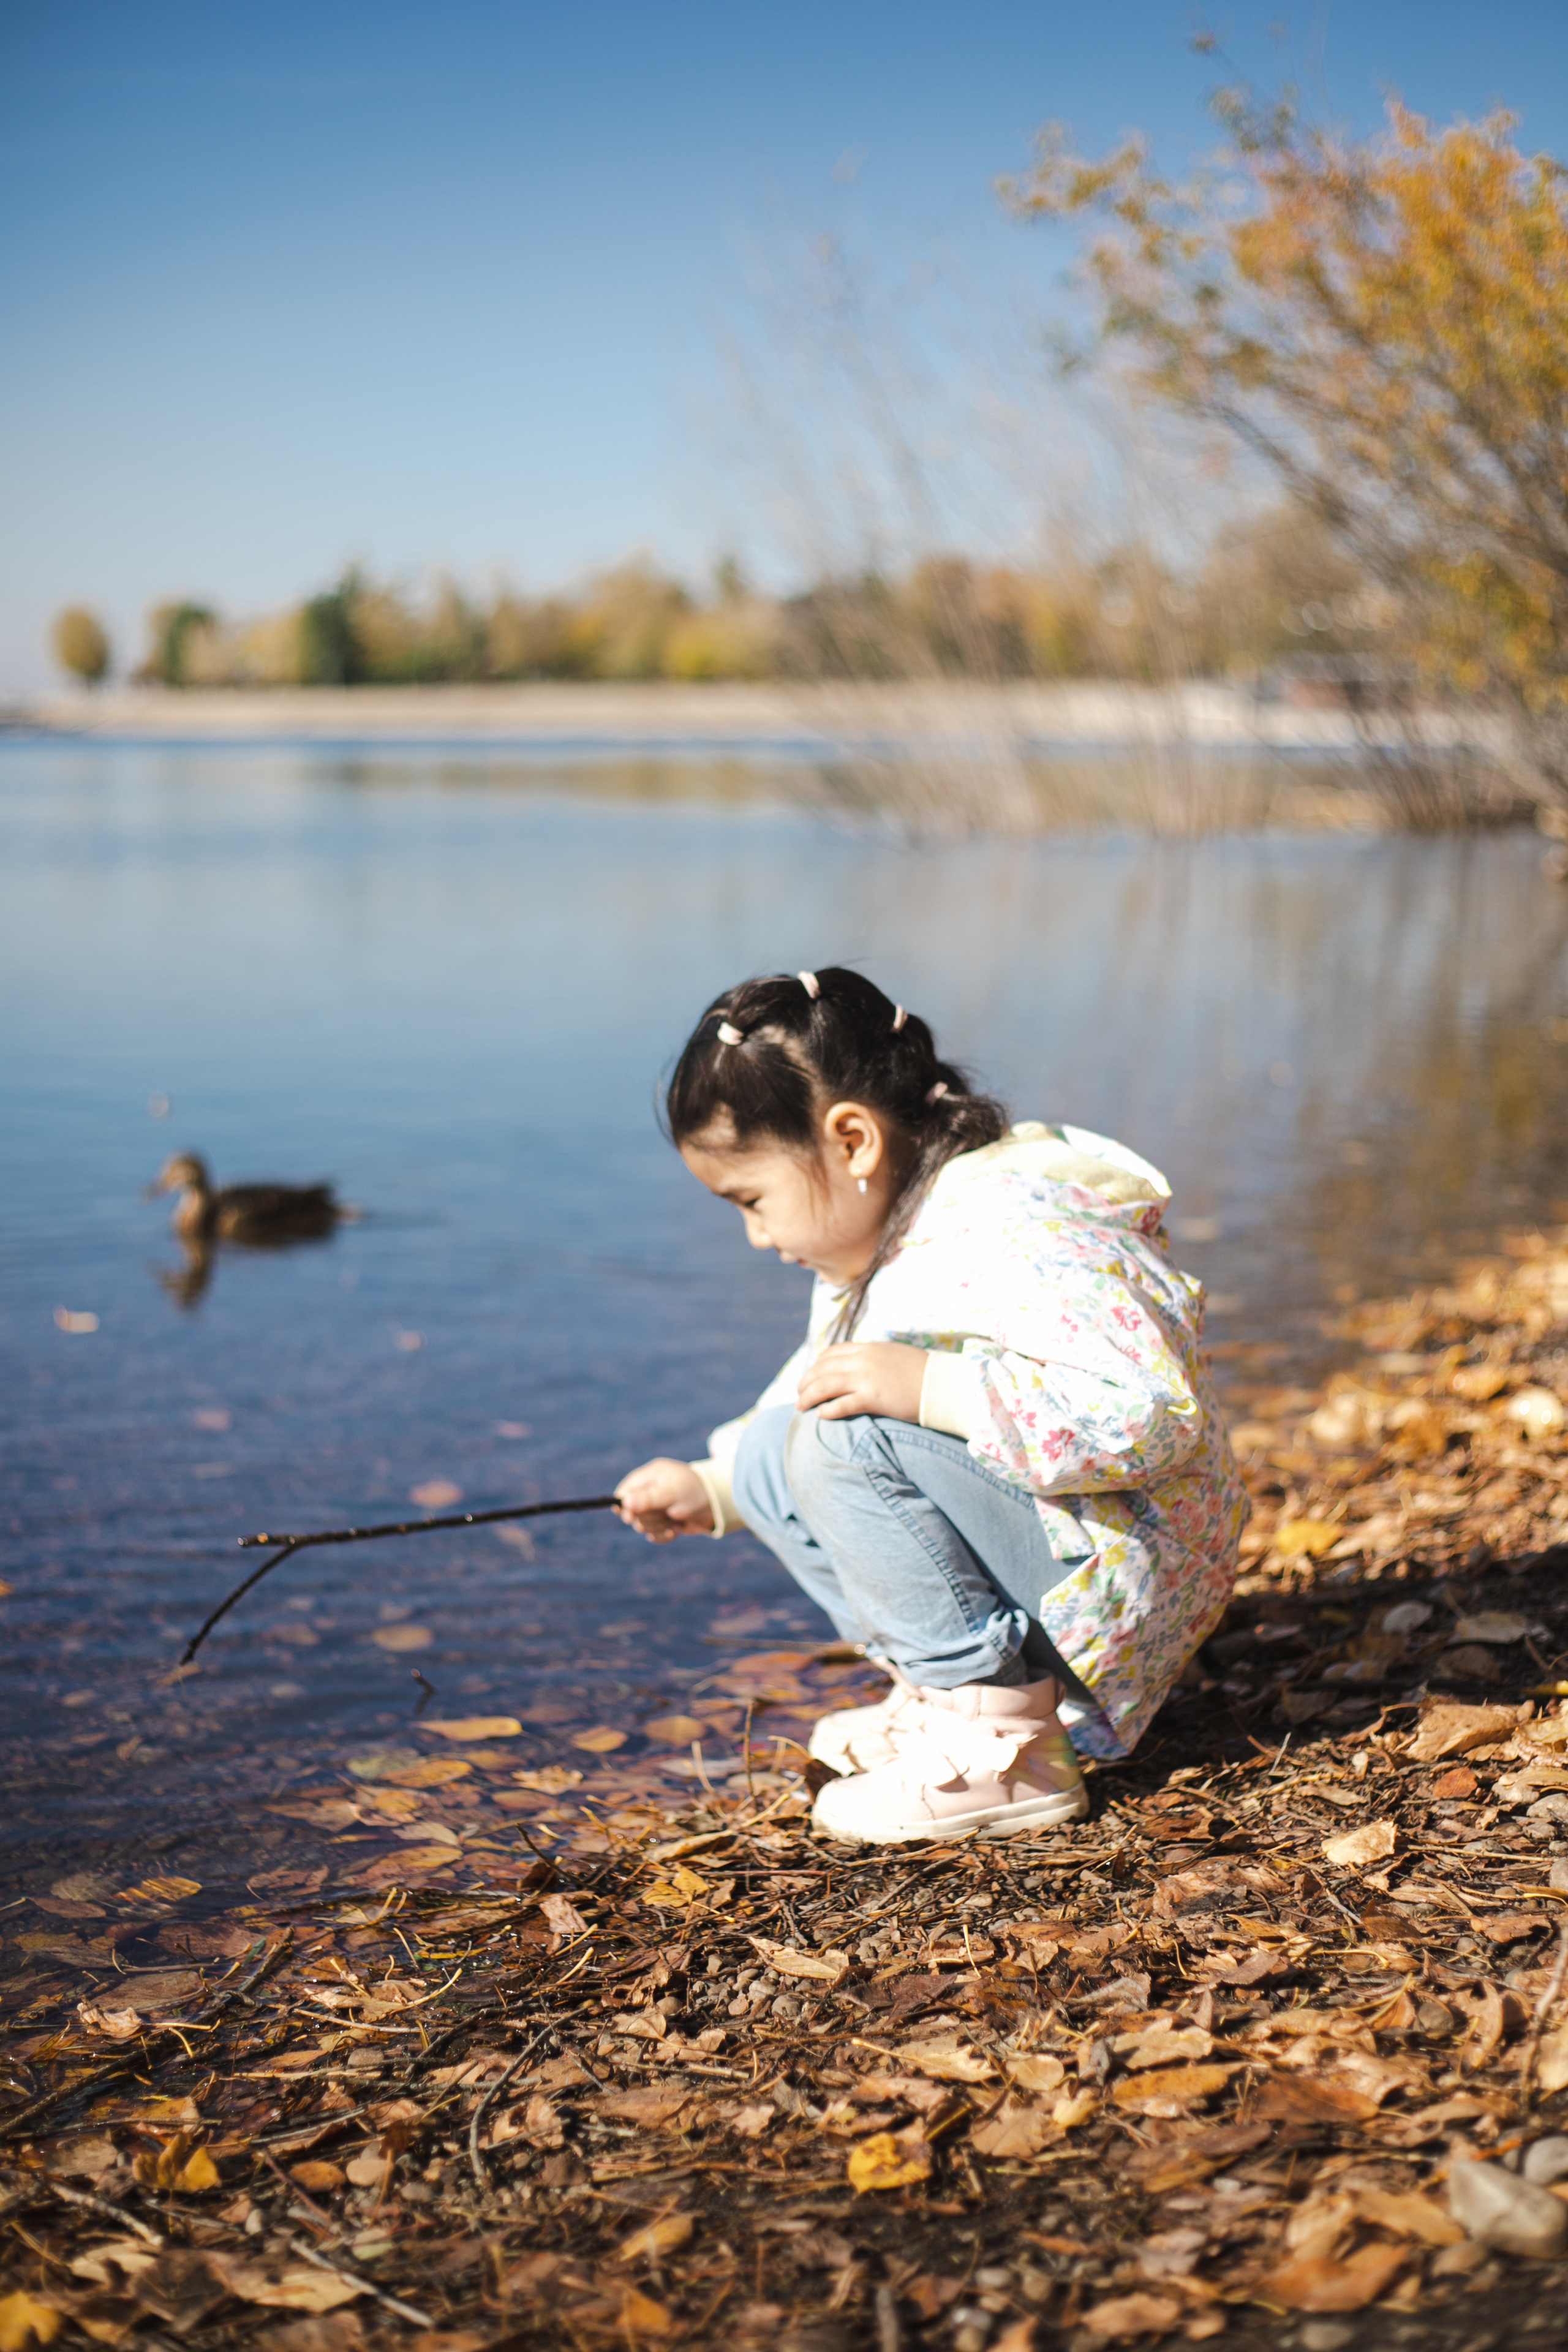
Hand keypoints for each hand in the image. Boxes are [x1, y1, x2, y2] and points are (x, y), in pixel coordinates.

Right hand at [615, 1457, 714, 1542]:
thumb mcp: (672, 1494)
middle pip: (633, 1513)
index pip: (625, 1492)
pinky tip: (677, 1530)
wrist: (720, 1505)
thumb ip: (648, 1499)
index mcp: (650, 1476)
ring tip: (676, 1520)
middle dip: (650, 1518)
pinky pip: (653, 1534)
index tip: (631, 1517)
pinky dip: (663, 1535)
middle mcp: (651, 1491)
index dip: (624, 1506)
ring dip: (659, 1527)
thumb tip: (625, 1503)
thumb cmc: (696, 1492)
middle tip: (667, 1514)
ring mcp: (657, 1507)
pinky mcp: (665, 1522)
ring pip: (643, 1525)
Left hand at [796, 1341, 927, 1423]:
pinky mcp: (872, 1398)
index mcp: (867, 1348)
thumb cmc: (922, 1373)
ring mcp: (866, 1378)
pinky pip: (840, 1404)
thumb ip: (873, 1359)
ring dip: (808, 1396)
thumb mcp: (893, 1356)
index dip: (816, 1366)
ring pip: (825, 1385)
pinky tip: (821, 1417)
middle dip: (806, 1382)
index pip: (831, 1353)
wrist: (942, 1384)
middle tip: (799, 1395)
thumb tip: (859, 1367)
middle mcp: (862, 1360)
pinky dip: (827, 1410)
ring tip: (801, 1407)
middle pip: (822, 1369)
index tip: (810, 1377)